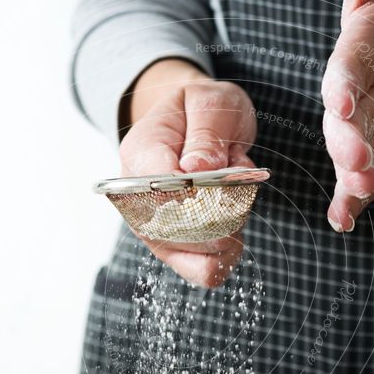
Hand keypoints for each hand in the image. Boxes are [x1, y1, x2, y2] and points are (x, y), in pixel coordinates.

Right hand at [119, 59, 255, 285]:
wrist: (191, 125)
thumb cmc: (200, 112)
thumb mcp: (210, 103)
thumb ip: (206, 132)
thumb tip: (198, 167)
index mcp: (140, 155)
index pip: (164, 189)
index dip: (203, 190)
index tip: (226, 174)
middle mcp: (137, 200)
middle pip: (182, 231)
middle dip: (225, 212)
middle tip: (237, 182)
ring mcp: (153, 230)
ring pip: (197, 256)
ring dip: (231, 232)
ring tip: (234, 200)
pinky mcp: (172, 249)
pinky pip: (203, 271)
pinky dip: (227, 254)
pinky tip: (233, 227)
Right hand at [321, 0, 373, 230]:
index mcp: (350, 62)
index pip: (345, 73)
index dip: (344, 85)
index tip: (345, 98)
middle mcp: (347, 105)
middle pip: (343, 125)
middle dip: (349, 140)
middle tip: (360, 155)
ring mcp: (356, 138)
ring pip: (351, 159)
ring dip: (354, 175)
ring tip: (364, 185)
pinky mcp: (368, 165)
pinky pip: (355, 188)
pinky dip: (348, 205)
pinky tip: (344, 221)